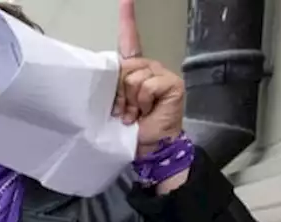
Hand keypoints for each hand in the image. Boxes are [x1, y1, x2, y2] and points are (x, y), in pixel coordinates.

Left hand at [113, 0, 184, 157]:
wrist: (148, 147)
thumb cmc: (127, 129)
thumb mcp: (114, 104)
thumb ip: (111, 85)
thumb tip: (110, 74)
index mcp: (133, 71)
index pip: (130, 40)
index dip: (128, 19)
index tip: (126, 0)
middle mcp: (147, 68)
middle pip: (124, 67)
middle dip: (118, 92)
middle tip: (123, 111)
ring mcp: (161, 74)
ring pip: (133, 77)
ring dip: (130, 100)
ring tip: (135, 113)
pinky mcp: (171, 83)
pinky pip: (147, 85)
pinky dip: (143, 101)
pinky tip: (147, 111)